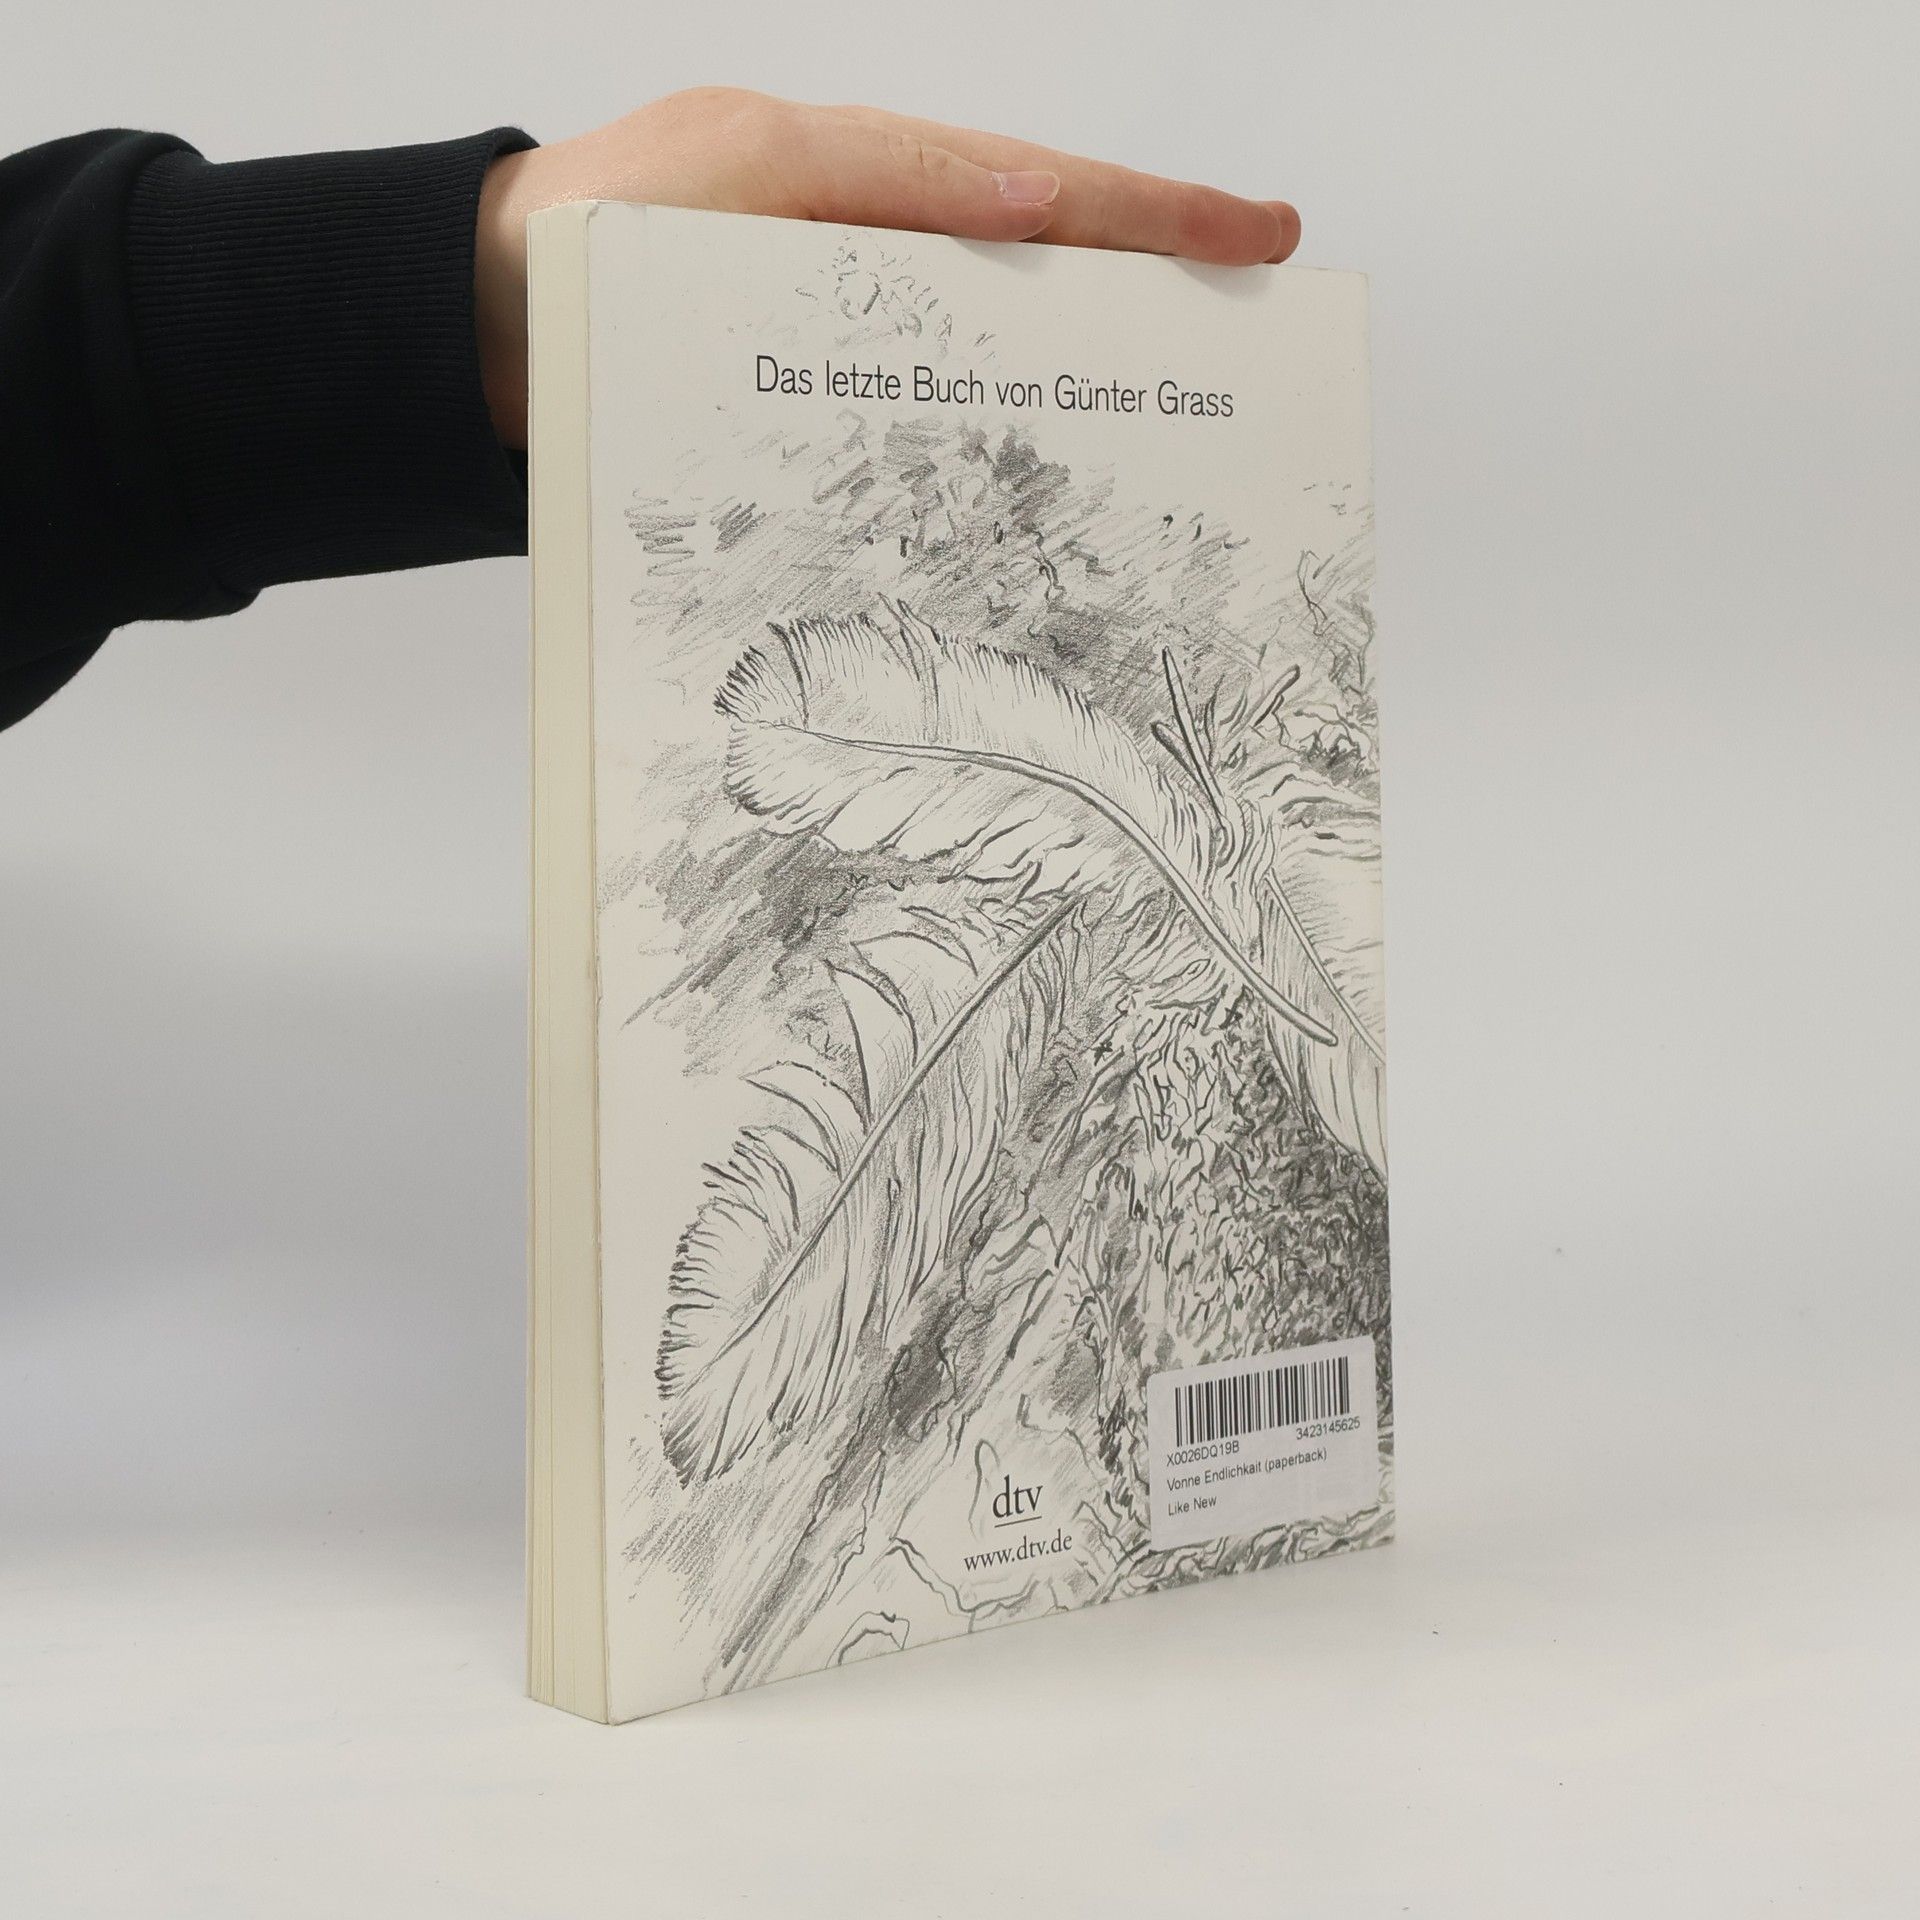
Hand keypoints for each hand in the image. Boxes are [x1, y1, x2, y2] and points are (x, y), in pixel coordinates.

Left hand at [474, 89, 1300, 446]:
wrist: (477, 330)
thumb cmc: (593, 237)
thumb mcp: (737, 164)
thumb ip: (883, 179)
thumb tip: (1029, 206)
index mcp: (858, 174)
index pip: (1036, 187)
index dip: (1152, 214)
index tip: (1258, 235)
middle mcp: (866, 247)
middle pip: (1038, 255)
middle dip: (1155, 266)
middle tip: (1265, 285)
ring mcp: (846, 325)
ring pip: (991, 337)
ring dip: (1090, 354)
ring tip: (1192, 376)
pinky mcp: (813, 398)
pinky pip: (924, 406)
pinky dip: (995, 420)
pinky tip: (1050, 451)